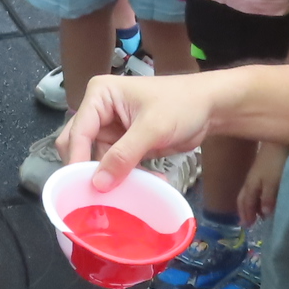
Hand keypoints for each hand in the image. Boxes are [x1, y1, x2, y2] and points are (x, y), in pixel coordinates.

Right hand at [63, 68, 226, 187]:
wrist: (211, 108)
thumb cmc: (182, 105)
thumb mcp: (152, 128)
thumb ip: (123, 155)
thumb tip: (98, 184)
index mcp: (99, 95)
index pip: (78, 131)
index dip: (77, 159)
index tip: (80, 187)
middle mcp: (99, 111)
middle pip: (80, 146)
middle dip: (90, 169)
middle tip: (99, 193)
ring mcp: (111, 128)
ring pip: (97, 161)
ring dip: (113, 176)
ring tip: (133, 189)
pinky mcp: (124, 144)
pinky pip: (115, 166)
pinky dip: (127, 176)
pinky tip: (148, 181)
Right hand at [237, 144, 288, 228]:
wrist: (278, 141)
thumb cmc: (275, 162)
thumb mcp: (272, 182)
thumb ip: (267, 198)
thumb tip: (263, 214)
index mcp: (251, 185)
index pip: (245, 203)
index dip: (246, 214)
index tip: (247, 226)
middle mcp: (250, 181)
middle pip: (243, 198)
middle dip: (244, 210)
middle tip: (248, 222)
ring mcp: (255, 175)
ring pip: (248, 193)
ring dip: (250, 204)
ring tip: (255, 213)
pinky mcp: (262, 169)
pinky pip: (255, 188)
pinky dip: (256, 196)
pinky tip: (262, 198)